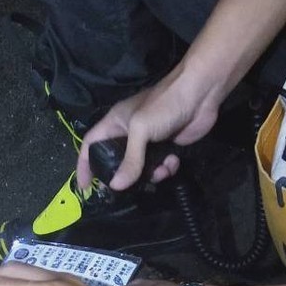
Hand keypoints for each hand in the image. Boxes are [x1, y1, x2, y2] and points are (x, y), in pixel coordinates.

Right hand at [76, 63, 220, 191]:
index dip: (85, 164)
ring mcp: (148, 142)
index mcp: (115, 123)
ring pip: (140, 169)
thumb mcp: (140, 130)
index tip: (85, 185)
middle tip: (126, 191)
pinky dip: (166, 168)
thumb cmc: (164, 105)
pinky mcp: (166, 147)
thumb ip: (129, 159)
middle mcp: (129, 134)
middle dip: (123, 177)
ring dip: (150, 175)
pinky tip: (173, 161)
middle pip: (117, 162)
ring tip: (160, 172)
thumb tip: (116, 186)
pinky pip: (160, 166)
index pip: (91, 144)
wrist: (200, 94)